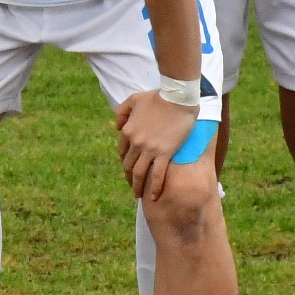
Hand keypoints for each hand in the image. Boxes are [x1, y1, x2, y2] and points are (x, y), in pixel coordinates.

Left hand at [113, 90, 197, 207]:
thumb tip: (117, 127)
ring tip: (138, 195)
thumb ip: (122, 112)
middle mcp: (135, 142)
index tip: (128, 169)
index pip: (123, 151)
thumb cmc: (158, 97)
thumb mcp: (133, 99)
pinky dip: (154, 187)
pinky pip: (157, 175)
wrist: (177, 99)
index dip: (125, 161)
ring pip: (139, 173)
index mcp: (128, 130)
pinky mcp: (164, 153)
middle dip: (129, 177)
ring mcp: (149, 149)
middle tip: (132, 186)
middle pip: (129, 165)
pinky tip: (153, 197)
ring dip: (137, 186)